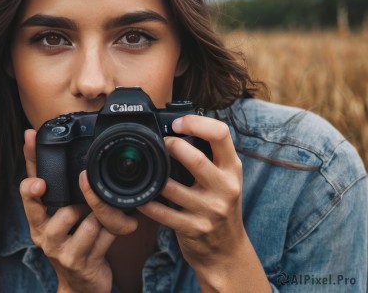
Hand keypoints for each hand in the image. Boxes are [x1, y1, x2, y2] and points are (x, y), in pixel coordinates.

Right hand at [19, 129, 114, 292]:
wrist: (81, 284)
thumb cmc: (70, 240)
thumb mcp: (57, 212)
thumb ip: (50, 179)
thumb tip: (31, 134)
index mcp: (36, 219)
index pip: (28, 196)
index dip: (32, 186)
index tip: (40, 181)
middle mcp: (45, 236)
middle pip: (61, 211)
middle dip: (82, 200)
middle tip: (91, 190)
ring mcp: (63, 252)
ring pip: (88, 222)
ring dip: (102, 214)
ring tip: (106, 212)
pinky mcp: (83, 263)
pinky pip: (104, 238)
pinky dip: (115, 230)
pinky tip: (119, 227)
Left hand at [137, 115, 268, 290]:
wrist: (227, 250)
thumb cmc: (220, 205)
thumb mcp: (224, 178)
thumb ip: (209, 156)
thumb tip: (177, 128)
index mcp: (232, 168)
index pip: (221, 134)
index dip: (196, 122)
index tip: (178, 123)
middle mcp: (225, 187)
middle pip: (196, 159)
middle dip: (172, 146)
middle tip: (160, 144)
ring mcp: (210, 210)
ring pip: (172, 187)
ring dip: (155, 177)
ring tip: (147, 168)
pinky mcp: (193, 228)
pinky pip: (162, 213)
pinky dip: (147, 203)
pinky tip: (140, 196)